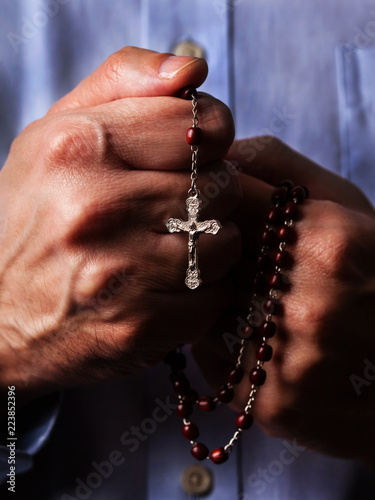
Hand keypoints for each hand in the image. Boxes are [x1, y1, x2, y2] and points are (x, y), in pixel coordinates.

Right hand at [0, 48, 241, 405]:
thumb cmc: (35, 216)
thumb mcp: (58, 133)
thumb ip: (125, 82)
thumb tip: (193, 69)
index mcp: (77, 146)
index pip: (199, 124)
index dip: (211, 139)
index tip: (196, 156)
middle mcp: (94, 206)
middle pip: (219, 186)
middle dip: (210, 197)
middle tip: (178, 210)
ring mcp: (116, 272)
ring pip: (225, 244)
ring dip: (211, 247)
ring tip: (172, 249)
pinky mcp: (137, 326)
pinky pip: (212, 297)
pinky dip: (201, 293)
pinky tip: (166, 288)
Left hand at [193, 136, 374, 465]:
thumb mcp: (350, 207)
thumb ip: (284, 169)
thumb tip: (222, 152)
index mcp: (330, 242)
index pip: (228, 203)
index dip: (214, 205)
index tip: (215, 211)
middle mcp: (307, 302)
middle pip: (210, 258)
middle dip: (211, 252)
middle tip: (232, 257)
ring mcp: (289, 358)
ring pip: (203, 307)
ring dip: (215, 297)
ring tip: (256, 300)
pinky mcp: (273, 405)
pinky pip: (210, 356)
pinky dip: (220, 341)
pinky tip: (257, 338)